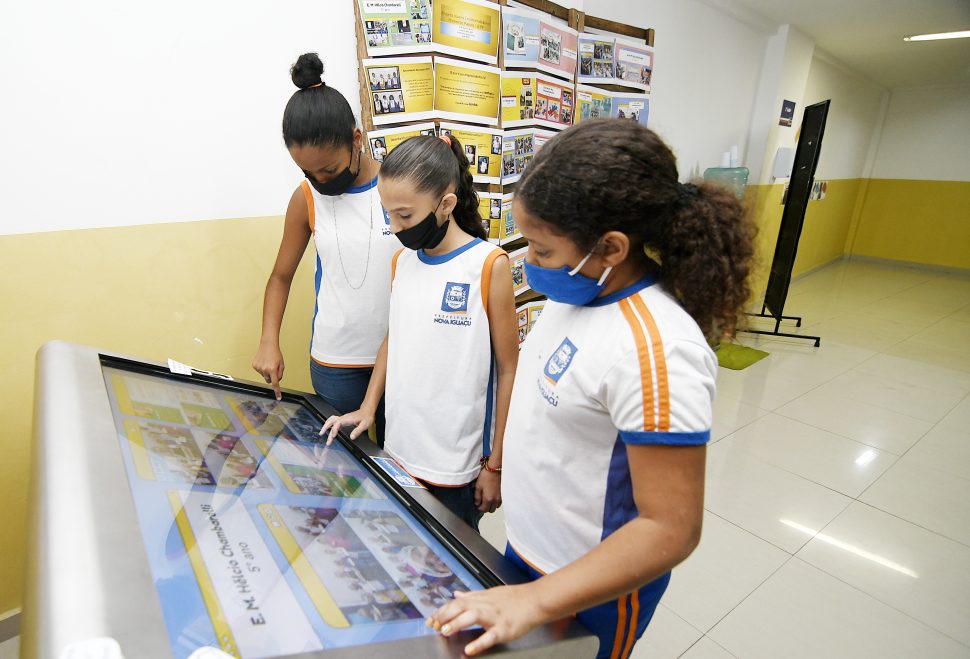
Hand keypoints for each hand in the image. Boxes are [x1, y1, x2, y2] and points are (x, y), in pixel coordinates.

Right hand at [252, 341, 283, 399]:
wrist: (268, 344)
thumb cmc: (276, 354)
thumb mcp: (282, 364)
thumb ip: (280, 374)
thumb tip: (276, 381)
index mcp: (273, 370)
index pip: (275, 383)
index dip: (277, 391)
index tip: (278, 397)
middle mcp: (264, 370)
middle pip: (269, 380)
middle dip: (271, 376)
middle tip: (273, 368)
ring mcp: (258, 368)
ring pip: (264, 376)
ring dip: (266, 372)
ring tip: (268, 362)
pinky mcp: (254, 366)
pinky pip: (259, 371)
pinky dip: (262, 368)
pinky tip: (263, 361)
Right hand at [319, 407, 374, 445]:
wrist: (367, 411)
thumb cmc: (366, 417)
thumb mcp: (365, 424)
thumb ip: (358, 431)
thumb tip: (351, 437)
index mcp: (347, 419)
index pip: (337, 423)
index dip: (334, 429)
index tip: (333, 436)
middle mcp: (343, 418)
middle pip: (331, 421)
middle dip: (325, 427)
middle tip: (321, 434)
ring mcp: (343, 418)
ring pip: (331, 420)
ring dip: (326, 426)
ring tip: (322, 433)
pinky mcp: (343, 420)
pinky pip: (334, 422)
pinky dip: (329, 425)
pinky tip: (329, 430)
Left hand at [429, 585, 544, 655]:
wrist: (535, 600)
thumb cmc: (514, 598)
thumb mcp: (490, 593)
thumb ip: (471, 595)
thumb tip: (455, 594)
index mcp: (480, 599)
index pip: (456, 603)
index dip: (442, 611)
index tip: (430, 620)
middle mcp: (485, 606)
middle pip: (461, 607)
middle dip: (445, 616)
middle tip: (434, 625)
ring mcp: (495, 618)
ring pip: (473, 616)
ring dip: (457, 623)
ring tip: (445, 631)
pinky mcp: (504, 629)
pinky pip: (490, 636)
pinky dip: (479, 643)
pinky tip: (469, 650)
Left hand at [475, 469, 501, 512]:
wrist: (495, 469)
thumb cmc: (486, 477)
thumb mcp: (478, 486)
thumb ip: (477, 497)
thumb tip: (477, 503)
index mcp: (488, 499)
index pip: (484, 510)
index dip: (479, 508)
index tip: (477, 503)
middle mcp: (495, 500)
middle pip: (491, 510)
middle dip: (486, 508)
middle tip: (482, 502)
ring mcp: (500, 497)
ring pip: (496, 507)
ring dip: (492, 505)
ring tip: (488, 498)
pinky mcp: (503, 494)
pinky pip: (499, 502)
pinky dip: (496, 501)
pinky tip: (493, 496)